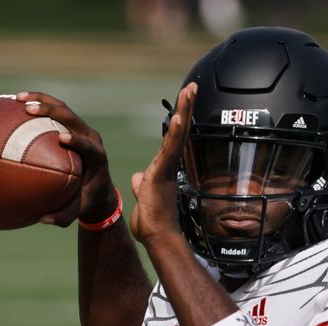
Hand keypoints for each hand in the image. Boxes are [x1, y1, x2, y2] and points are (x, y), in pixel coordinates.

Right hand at [15, 91, 115, 226]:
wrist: (98, 187)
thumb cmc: (86, 200)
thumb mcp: (78, 211)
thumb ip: (64, 216)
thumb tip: (43, 219)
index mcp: (96, 158)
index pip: (89, 146)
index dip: (77, 140)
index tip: (61, 137)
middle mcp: (91, 138)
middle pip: (73, 118)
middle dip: (52, 110)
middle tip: (28, 109)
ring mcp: (82, 128)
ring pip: (63, 108)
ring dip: (41, 100)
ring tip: (17, 98)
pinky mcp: (72, 125)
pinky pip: (54, 110)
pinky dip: (37, 103)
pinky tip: (13, 102)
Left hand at [130, 82, 196, 245]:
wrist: (158, 237)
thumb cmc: (152, 223)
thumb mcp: (141, 196)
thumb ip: (139, 184)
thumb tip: (135, 177)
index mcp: (164, 168)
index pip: (172, 138)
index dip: (179, 118)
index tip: (184, 101)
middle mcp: (169, 165)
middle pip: (180, 130)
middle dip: (186, 106)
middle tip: (192, 85)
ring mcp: (168, 169)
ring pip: (178, 134)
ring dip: (184, 111)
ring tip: (189, 90)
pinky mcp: (162, 174)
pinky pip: (170, 150)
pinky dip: (174, 134)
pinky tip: (178, 117)